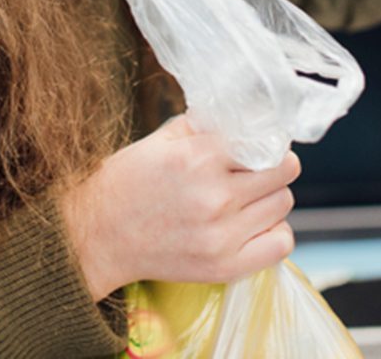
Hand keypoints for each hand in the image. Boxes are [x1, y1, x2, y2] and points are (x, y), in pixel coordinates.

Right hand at [59, 115, 299, 300]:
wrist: (96, 236)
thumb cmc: (128, 181)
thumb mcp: (163, 138)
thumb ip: (208, 123)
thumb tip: (248, 113)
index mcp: (200, 158)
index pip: (267, 142)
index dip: (267, 140)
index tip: (260, 144)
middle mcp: (215, 197)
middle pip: (284, 172)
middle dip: (274, 164)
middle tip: (257, 168)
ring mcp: (221, 236)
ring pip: (283, 205)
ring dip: (272, 196)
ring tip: (249, 197)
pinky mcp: (223, 267)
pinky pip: (280, 244)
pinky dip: (274, 232)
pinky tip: (253, 224)